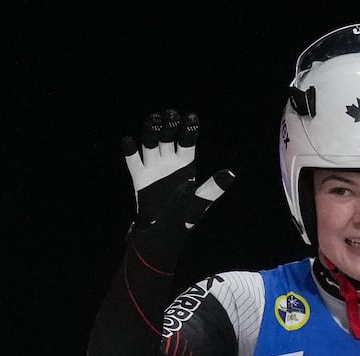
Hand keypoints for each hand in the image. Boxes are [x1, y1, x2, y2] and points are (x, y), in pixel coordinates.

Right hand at [122, 109, 234, 267]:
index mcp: (186, 165)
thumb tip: (230, 174)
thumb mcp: (199, 203)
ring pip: (150, 144)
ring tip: (154, 120)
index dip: (189, 130)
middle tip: (170, 115)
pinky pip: (133, 161)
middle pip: (168, 138)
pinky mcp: (140, 178)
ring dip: (151, 132)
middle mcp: (169, 162)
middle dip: (169, 126)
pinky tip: (128, 140)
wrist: (162, 235)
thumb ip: (212, 189)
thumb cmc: (183, 219)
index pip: (187, 142)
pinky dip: (130, 151)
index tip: (191, 118)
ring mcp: (153, 168)